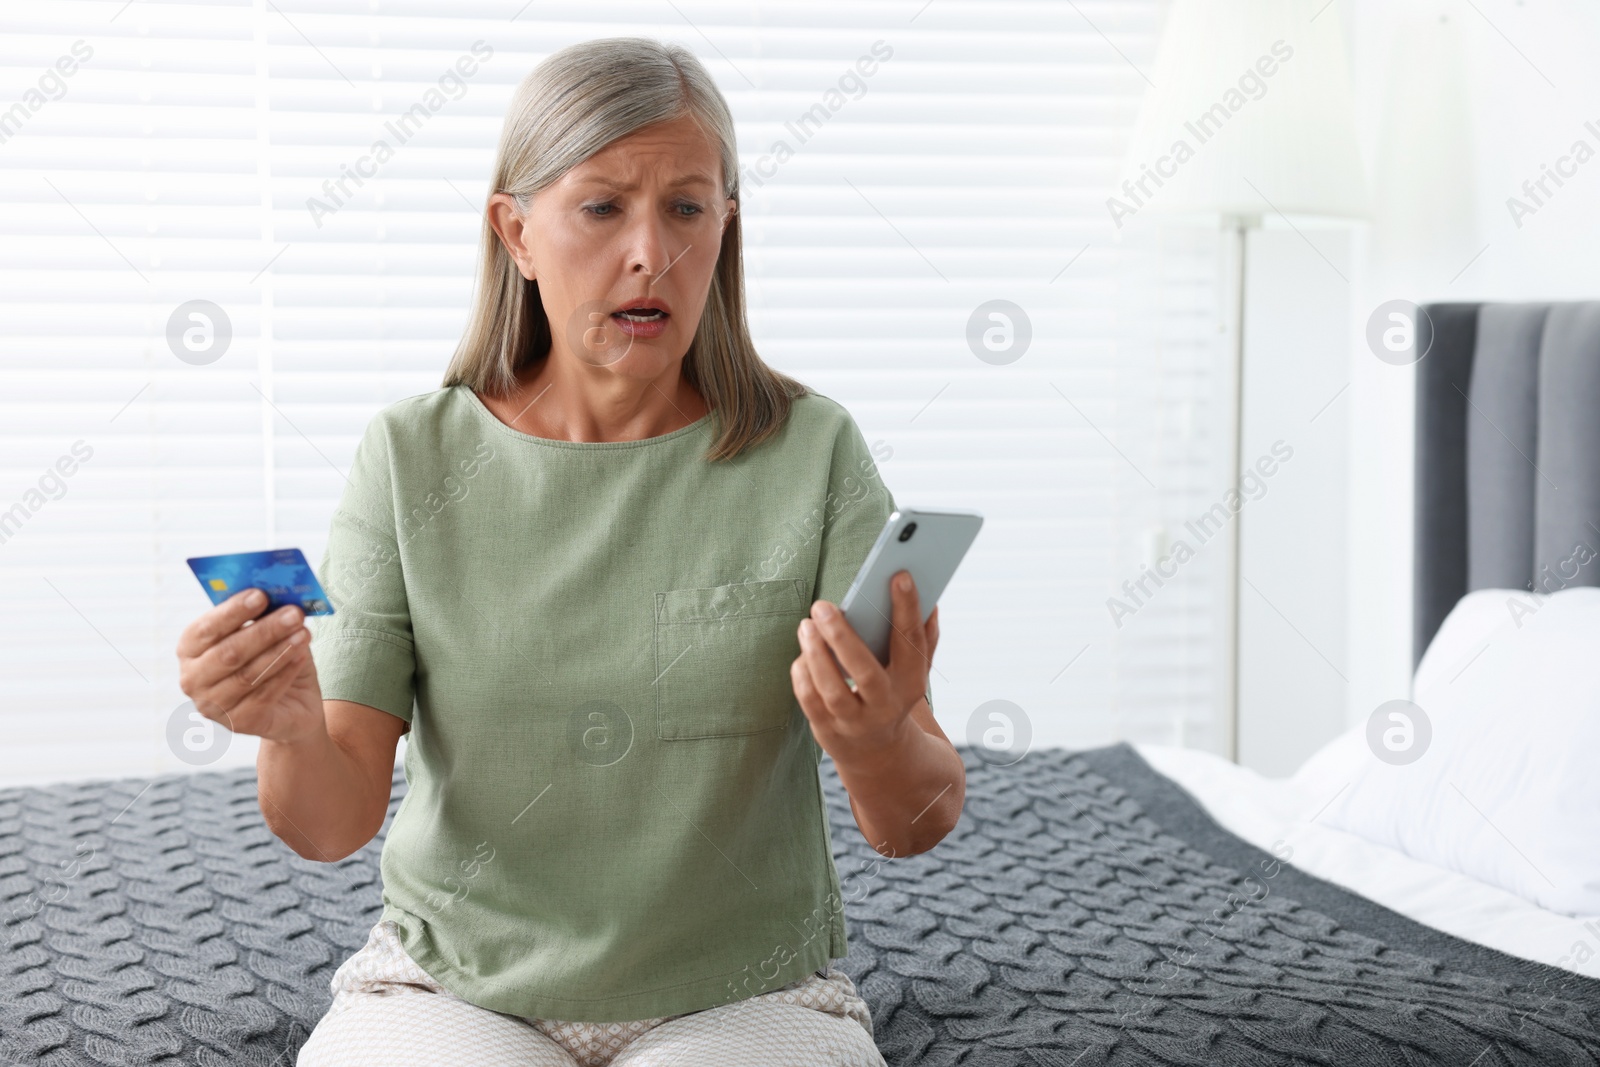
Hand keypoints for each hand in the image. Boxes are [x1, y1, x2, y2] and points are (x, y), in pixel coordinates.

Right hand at [176, 589, 325, 744]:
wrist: (291, 706)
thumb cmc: (270, 660)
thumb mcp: (264, 634)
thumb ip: (261, 615)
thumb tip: (277, 592)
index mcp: (189, 651)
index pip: (205, 629)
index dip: (232, 612)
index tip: (260, 595)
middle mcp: (192, 680)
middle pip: (229, 652)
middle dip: (264, 630)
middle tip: (294, 613)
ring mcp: (213, 706)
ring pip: (248, 674)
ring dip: (279, 650)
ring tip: (303, 632)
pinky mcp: (240, 723)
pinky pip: (265, 694)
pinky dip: (285, 672)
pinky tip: (302, 654)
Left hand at [791, 570, 938, 765]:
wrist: (879, 752)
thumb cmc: (893, 694)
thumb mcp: (914, 671)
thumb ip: (924, 637)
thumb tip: (931, 601)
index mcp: (911, 684)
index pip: (911, 643)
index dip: (908, 608)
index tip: (899, 576)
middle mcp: (885, 706)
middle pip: (865, 673)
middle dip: (842, 637)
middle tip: (822, 605)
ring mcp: (855, 723)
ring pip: (832, 691)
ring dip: (815, 655)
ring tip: (806, 625)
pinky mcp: (828, 731)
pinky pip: (810, 702)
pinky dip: (803, 675)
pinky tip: (802, 654)